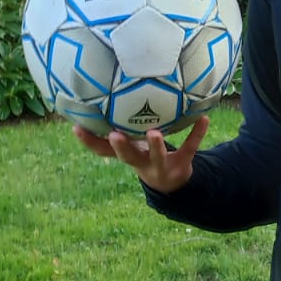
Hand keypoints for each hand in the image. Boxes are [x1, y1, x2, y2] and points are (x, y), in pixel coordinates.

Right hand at [71, 117, 208, 193]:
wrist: (173, 183)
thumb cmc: (146, 155)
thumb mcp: (130, 146)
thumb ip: (115, 130)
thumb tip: (97, 98)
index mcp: (127, 156)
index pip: (102, 151)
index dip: (88, 141)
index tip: (77, 127)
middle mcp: (142, 164)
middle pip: (128, 157)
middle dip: (121, 147)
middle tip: (114, 135)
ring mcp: (162, 166)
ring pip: (158, 157)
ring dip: (155, 146)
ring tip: (154, 132)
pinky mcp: (182, 164)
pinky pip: (190, 148)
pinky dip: (197, 134)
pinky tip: (203, 119)